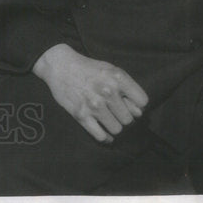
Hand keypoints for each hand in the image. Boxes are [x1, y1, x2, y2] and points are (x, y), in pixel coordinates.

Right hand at [33, 43, 148, 142]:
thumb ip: (127, 89)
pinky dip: (105, 137)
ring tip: (107, 118)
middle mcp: (107, 91)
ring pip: (117, 129)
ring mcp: (94, 105)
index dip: (137, 104)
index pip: (142, 102)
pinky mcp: (81, 115)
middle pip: (129, 119)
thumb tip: (138, 113)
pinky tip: (104, 132)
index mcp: (117, 78)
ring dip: (113, 126)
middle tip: (114, 111)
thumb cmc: (88, 68)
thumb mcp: (110, 70)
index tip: (129, 103)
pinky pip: (101, 136)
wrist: (59, 65)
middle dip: (123, 116)